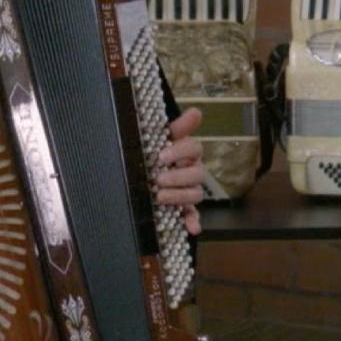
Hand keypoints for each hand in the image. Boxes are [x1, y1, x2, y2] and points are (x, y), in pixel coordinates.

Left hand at [156, 106, 205, 235]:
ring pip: (196, 194)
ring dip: (180, 196)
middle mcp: (192, 171)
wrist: (144, 171)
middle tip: (158, 179)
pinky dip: (193, 222)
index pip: (194, 148)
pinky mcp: (185, 208)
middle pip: (197, 174)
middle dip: (178, 177)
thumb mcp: (161, 137)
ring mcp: (190, 190)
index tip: (162, 156)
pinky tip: (193, 228)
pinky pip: (194, 215)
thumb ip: (178, 127)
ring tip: (159, 197)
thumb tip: (196, 112)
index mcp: (187, 153)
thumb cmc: (155, 152)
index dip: (180, 151)